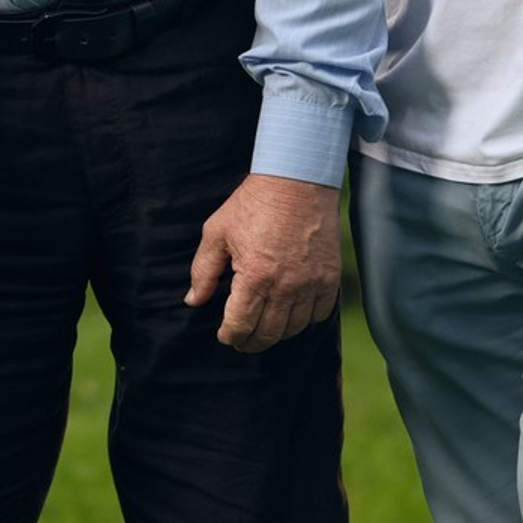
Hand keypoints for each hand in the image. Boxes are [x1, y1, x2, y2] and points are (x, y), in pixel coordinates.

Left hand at [184, 173, 340, 352]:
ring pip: (295, 328)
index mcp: (254, 276)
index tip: (226, 336)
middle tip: (243, 341)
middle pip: (268, 333)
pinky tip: (293, 314)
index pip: (240, 325)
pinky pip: (320, 314)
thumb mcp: (216, 233)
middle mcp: (285, 286)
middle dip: (251, 342)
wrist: (296, 180)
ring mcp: (311, 283)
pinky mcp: (330, 277)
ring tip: (265, 329)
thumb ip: (203, 271)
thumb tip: (193, 300)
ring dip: (277, 333)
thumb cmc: (253, 203)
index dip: (230, 336)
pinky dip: (306, 320)